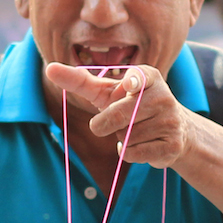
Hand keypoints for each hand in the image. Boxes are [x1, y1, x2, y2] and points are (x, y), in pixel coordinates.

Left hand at [45, 62, 190, 168]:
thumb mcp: (108, 92)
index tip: (128, 84)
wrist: (173, 130)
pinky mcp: (171, 145)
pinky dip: (128, 153)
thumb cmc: (131, 106)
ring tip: (136, 131)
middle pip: (118, 116)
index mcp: (148, 77)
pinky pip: (133, 153)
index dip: (133, 80)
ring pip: (125, 137)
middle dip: (103, 124)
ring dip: (121, 138)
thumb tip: (49, 69)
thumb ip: (80, 81)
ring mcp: (170, 121)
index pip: (140, 76)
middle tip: (108, 124)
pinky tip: (142, 144)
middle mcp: (163, 96)